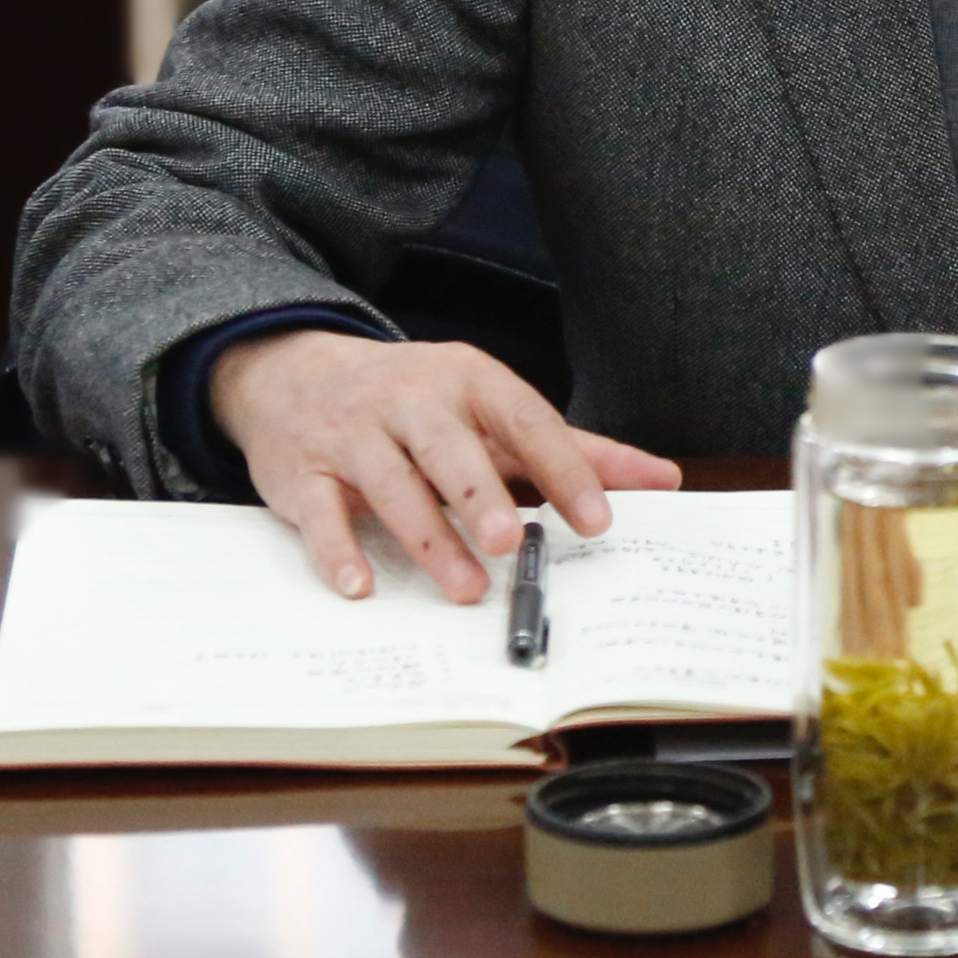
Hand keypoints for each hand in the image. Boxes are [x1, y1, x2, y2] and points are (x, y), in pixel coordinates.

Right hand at [210, 330, 681, 601]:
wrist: (294, 372)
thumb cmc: (415, 401)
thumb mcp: (491, 408)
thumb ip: (573, 447)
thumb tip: (662, 479)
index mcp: (468, 381)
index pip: (524, 421)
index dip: (562, 469)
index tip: (597, 519)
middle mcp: (410, 401)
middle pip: (449, 447)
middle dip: (479, 494)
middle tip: (512, 541)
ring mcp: (353, 435)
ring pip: (390, 483)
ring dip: (427, 536)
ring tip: (465, 586)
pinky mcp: (302, 472)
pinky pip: (319, 511)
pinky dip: (337, 549)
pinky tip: (359, 585)